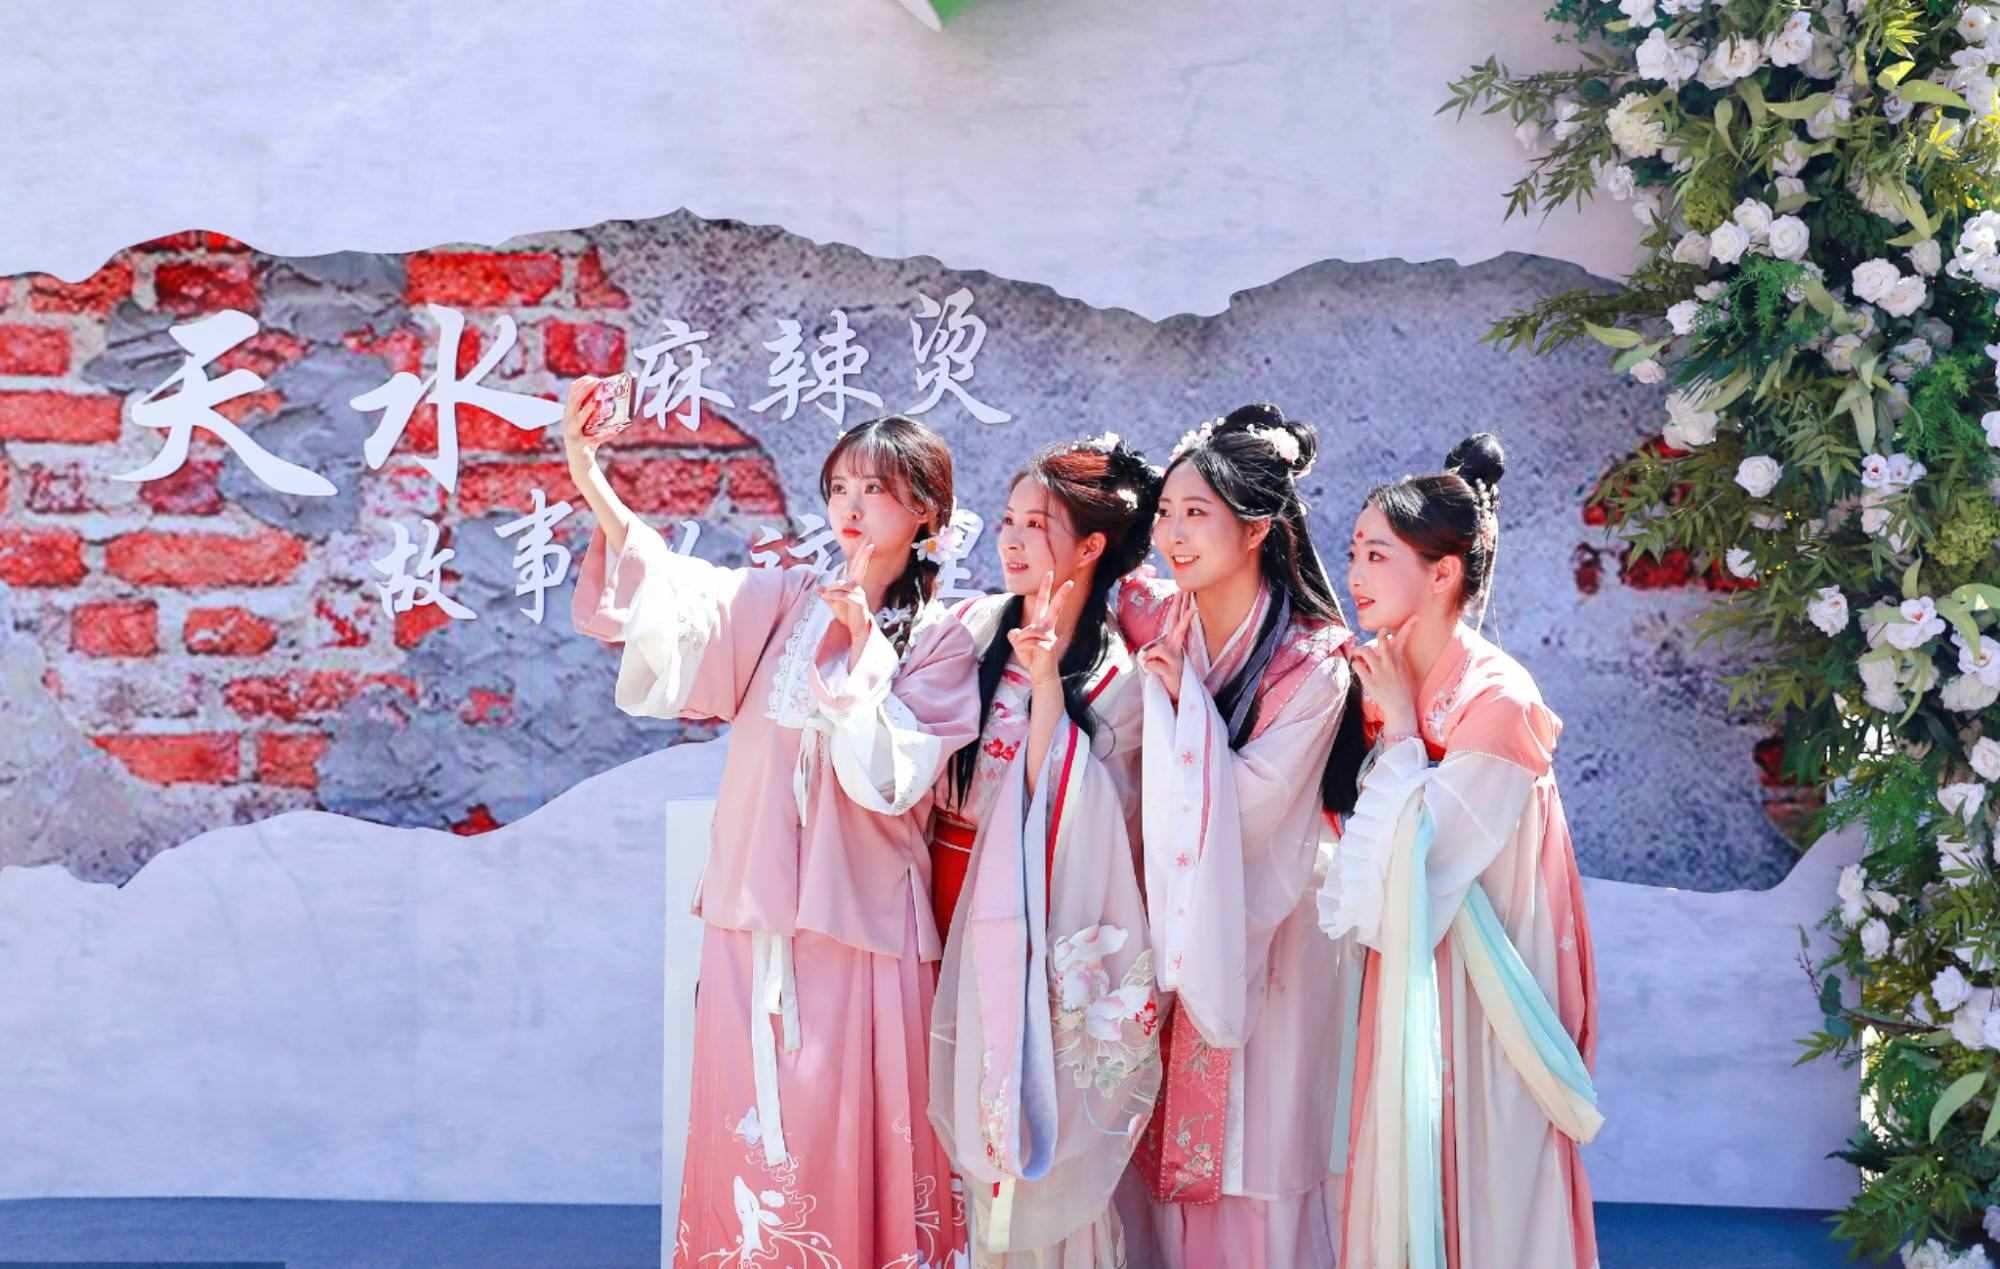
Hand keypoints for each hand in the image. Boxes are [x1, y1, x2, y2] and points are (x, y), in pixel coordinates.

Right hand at [561, 376, 602, 471]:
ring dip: (587, 411)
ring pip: (577, 420)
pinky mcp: (580, 446)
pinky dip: (605, 435)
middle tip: (597, 383)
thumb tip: (610, 398)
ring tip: (596, 403)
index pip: (572, 394)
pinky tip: (616, 431)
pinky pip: (594, 439)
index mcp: (569, 414)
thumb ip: (594, 412)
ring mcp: (572, 434)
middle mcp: (567, 422)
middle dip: (584, 391)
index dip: (581, 384)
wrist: (580, 464)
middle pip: (573, 403)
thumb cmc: (587, 440)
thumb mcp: (588, 424)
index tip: (593, 378)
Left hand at [817, 540, 877, 644]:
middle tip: (872, 544)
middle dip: (865, 555)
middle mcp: (858, 586)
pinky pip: (844, 596)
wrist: (857, 630)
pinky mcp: (858, 603)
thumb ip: (827, 594)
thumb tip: (818, 588)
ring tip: (824, 595)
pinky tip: (825, 597)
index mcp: (853, 584)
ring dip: (832, 589)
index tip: (869, 542)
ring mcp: (859, 594)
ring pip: (844, 585)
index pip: (857, 566)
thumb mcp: (834, 603)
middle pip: (861, 567)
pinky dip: (833, 595)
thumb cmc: (848, 615)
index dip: (862, 554)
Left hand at [1007, 571, 1074, 687]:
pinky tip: (1032, 656)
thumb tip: (1014, 631)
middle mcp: (1048, 628)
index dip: (1045, 588)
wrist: (1040, 675)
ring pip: (1028, 631)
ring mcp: (1050, 636)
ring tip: (1027, 653)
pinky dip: (1024, 649)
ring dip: (1021, 643)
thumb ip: (1016, 636)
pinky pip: (1028, 642)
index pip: (1043, 603)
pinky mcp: (1049, 645)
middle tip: (1069, 580)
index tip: (1049, 573)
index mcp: (1041, 624)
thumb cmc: (1032, 659)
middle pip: (1054, 608)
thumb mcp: (1019, 645)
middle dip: (1060, 593)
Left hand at [1138, 600, 1193, 705]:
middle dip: (1181, 607)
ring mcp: (1175, 660)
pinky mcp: (1170, 671)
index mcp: (1174, 644)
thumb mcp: (1161, 661)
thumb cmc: (1168, 674)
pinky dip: (1150, 670)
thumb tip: (1146, 651)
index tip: (1187, 592)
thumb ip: (1157, 650)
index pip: (1176, 623)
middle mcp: (1176, 649)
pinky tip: (1156, 674)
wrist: (1177, 695)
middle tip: (1185, 590)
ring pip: (1155, 650)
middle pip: (1178, 624)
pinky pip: (1151, 665)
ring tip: (1156, 668)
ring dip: (1150, 660)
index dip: (1181, 608)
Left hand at [1351, 624, 1419, 739]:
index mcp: (1399, 661)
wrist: (1400, 709)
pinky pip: (1357, 666)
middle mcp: (1389, 664)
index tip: (1415, 618)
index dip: (1409, 627)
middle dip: (1380, 633)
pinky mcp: (1369, 682)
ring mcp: (1379, 672)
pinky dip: (1355, 664)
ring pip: (1366, 651)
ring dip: (1360, 649)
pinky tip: (1357, 666)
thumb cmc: (1402, 690)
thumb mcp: (1404, 672)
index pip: (1403, 640)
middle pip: (1382, 641)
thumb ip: (1397, 658)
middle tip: (1378, 636)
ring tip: (1358, 653)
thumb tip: (1390, 646)